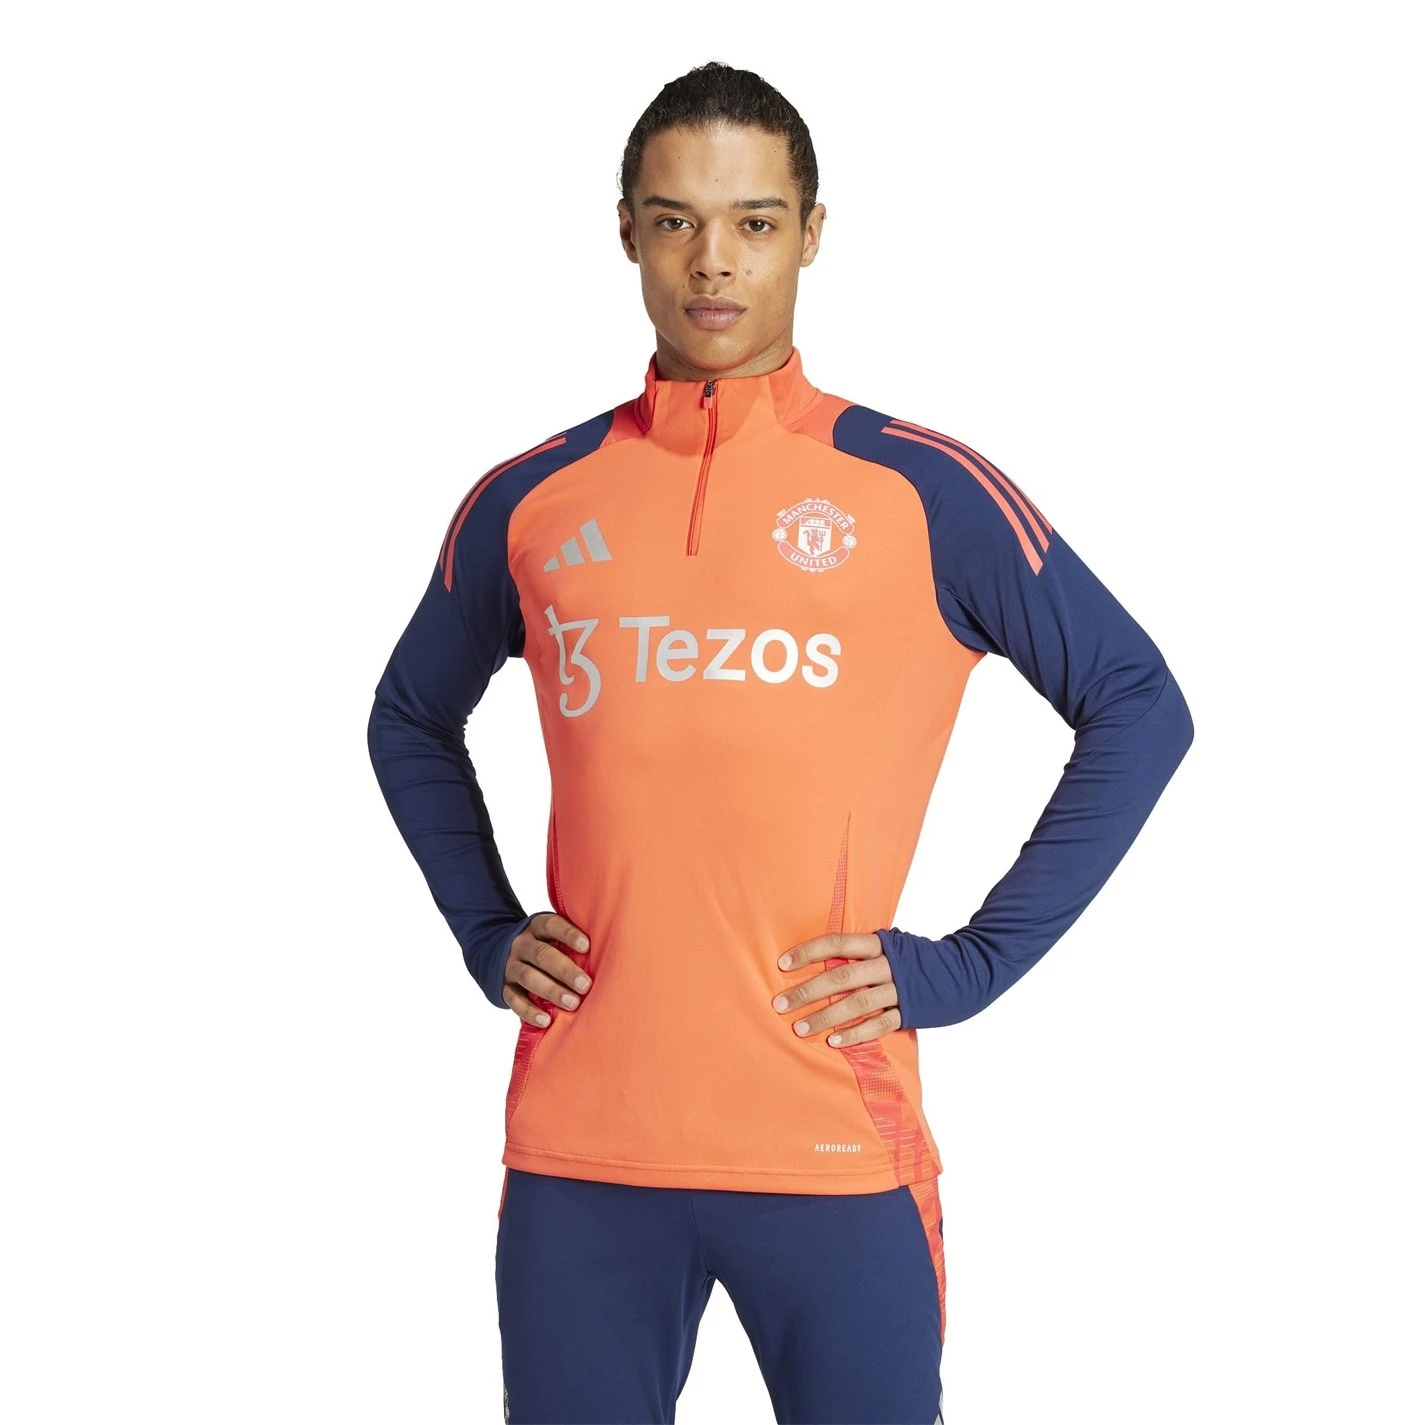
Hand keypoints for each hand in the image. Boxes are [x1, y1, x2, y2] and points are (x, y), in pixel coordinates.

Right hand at [501, 912, 591, 1027]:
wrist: (498, 951)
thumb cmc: (543, 945)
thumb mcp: (552, 934)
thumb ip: (571, 941)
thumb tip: (607, 950)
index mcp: (536, 927)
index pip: (551, 925)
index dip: (568, 934)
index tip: (587, 946)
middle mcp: (522, 944)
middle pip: (542, 955)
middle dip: (565, 970)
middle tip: (585, 985)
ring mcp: (510, 966)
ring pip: (529, 977)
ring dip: (552, 991)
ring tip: (572, 1003)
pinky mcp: (503, 987)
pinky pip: (514, 1000)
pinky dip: (529, 1011)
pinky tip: (546, 1020)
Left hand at [771, 932, 901, 1045]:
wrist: (963, 972)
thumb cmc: (913, 958)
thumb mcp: (890, 945)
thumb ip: (861, 951)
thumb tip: (819, 959)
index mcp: (880, 943)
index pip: (837, 942)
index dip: (809, 952)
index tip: (782, 964)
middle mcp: (889, 964)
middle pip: (842, 976)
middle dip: (808, 991)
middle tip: (780, 1004)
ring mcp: (900, 989)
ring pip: (857, 1004)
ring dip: (825, 1017)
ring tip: (799, 1029)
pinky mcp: (910, 1012)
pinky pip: (879, 1026)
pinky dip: (855, 1034)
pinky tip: (833, 1042)